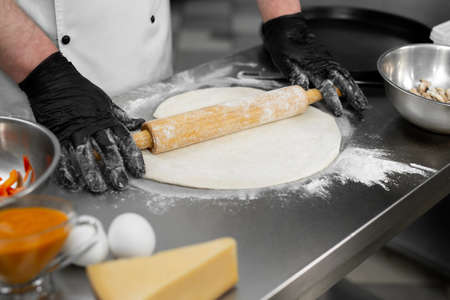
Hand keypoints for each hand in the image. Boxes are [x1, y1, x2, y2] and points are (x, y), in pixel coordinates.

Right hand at [19, 52, 144, 192]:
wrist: (54, 81)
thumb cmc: (82, 92)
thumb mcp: (106, 102)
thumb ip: (122, 117)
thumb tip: (139, 123)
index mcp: (107, 119)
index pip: (124, 140)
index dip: (133, 157)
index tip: (139, 171)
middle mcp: (92, 127)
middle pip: (107, 150)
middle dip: (115, 169)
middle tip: (121, 184)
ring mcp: (74, 131)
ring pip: (86, 156)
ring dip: (93, 174)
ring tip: (100, 188)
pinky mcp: (57, 135)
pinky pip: (63, 156)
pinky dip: (68, 171)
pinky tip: (74, 183)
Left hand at [262, 13, 367, 115]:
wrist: (289, 31)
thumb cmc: (284, 48)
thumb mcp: (285, 63)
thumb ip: (295, 75)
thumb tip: (304, 89)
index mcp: (313, 69)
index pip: (326, 88)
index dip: (333, 100)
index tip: (338, 111)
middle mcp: (324, 66)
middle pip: (342, 82)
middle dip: (352, 96)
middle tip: (361, 107)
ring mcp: (328, 62)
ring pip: (345, 77)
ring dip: (355, 90)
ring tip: (362, 102)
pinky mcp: (329, 60)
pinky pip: (343, 72)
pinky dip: (351, 81)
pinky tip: (355, 89)